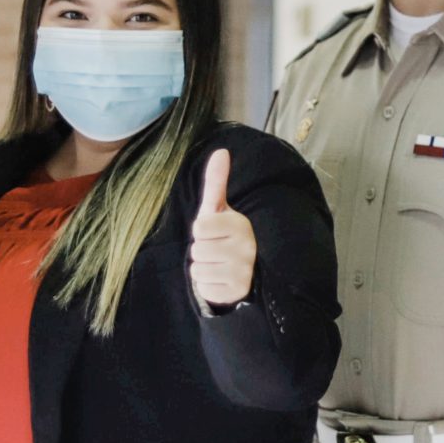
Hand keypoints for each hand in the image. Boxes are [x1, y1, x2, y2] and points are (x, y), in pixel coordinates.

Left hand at [188, 149, 256, 305]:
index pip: (199, 228)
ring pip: (199, 270)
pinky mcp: (237, 291)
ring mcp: (244, 271)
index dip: (201, 231)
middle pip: (197, 250)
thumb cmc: (223, 235)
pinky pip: (204, 288)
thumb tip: (221, 151)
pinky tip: (220, 278)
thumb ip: (216, 182)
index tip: (213, 233)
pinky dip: (207, 285)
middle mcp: (246, 247)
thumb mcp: (218, 209)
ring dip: (203, 268)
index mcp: (241, 224)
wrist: (242, 269)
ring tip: (217, 264)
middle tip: (216, 250)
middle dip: (201, 251)